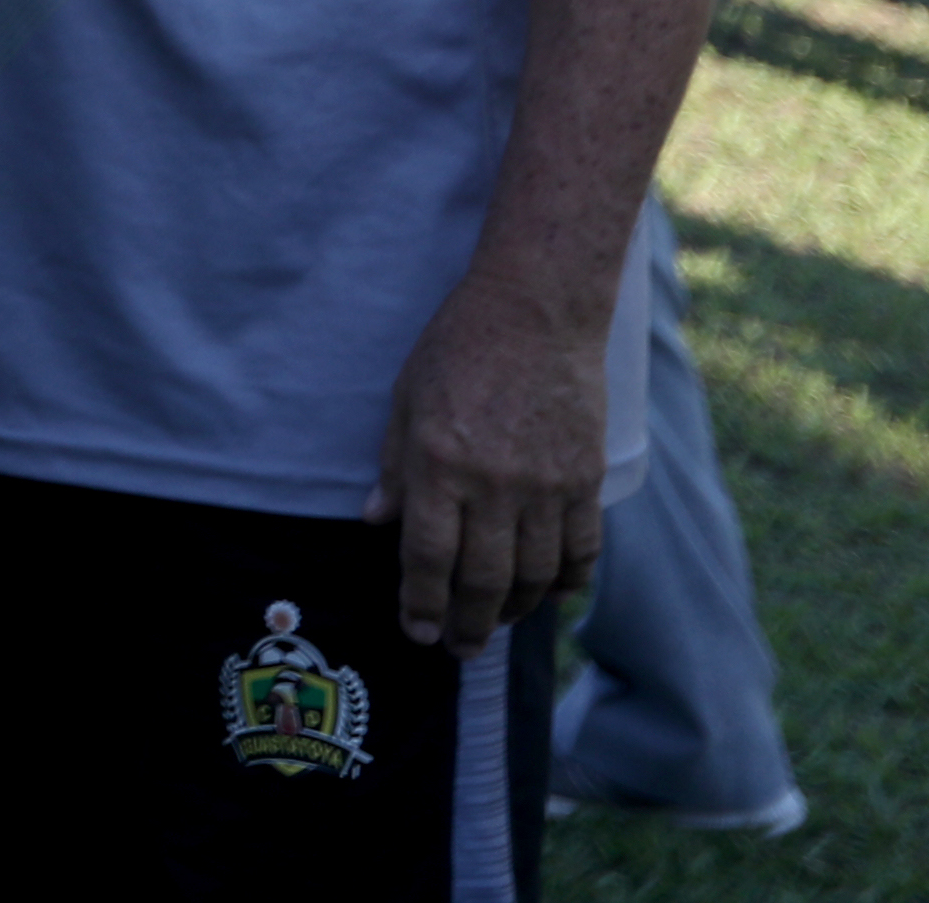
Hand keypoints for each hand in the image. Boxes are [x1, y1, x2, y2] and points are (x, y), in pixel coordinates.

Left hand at [363, 275, 610, 654]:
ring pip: (535, 575)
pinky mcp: (586, 479)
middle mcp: (493, 484)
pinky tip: (552, 595)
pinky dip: (568, 582)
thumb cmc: (458, 348)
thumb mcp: (405, 399)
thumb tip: (375, 520)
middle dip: (468, 624)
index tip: (415, 630)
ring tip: (497, 625)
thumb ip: (394, 466)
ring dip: (516, 611)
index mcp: (439, 464)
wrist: (536, 312)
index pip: (428, 556)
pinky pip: (582, 550)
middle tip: (458, 648)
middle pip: (484, 579)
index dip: (420, 602)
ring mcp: (546, 485)